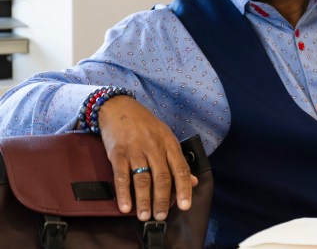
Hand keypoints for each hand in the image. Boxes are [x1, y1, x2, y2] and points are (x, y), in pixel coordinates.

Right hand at [98, 95, 197, 220]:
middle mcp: (155, 146)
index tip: (185, 206)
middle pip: (162, 177)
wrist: (119, 107)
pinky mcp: (118, 152)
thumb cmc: (145, 125)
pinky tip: (126, 206)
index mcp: (170, 143)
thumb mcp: (166, 137)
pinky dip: (124, 193)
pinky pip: (121, 175)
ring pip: (142, 178)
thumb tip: (192, 181)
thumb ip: (177, 160)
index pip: (180, 169)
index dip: (184, 189)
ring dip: (144, 200)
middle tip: (161, 216)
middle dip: (162, 199)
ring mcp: (136, 149)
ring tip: (144, 216)